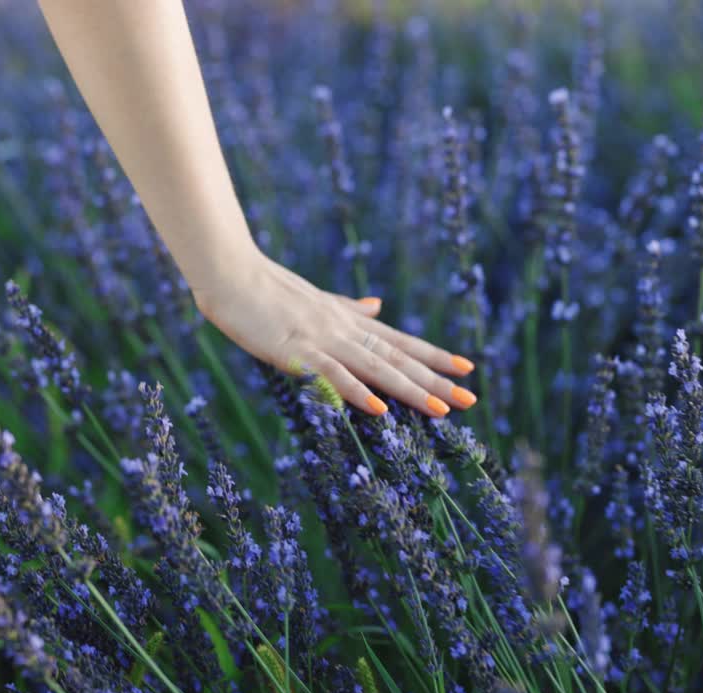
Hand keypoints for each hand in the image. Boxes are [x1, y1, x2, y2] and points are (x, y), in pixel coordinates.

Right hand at [191, 250, 476, 417]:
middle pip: (398, 358)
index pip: (399, 340)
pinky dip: (357, 392)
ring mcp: (323, 339)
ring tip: (442, 409)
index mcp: (346, 320)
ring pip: (376, 367)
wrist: (230, 272)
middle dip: (435, 380)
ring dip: (410, 390)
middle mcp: (343, 329)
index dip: (434, 356)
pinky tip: (379, 410)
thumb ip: (347, 308)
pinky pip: (333, 375)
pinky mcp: (297, 350)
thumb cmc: (263, 288)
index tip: (466, 368)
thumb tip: (376, 305)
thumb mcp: (315, 299)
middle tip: (471, 399)